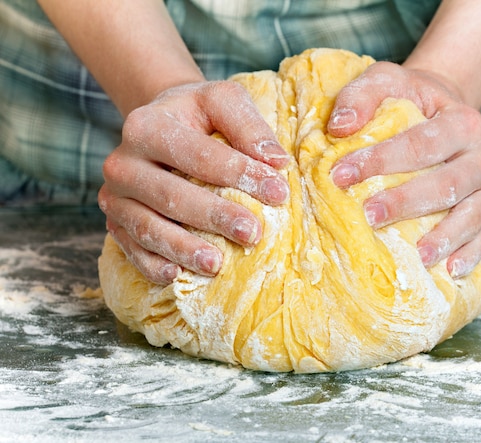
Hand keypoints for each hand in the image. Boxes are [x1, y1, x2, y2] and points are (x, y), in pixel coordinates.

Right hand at [98, 81, 290, 284]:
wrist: (160, 126)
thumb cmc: (197, 115)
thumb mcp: (222, 101)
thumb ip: (248, 125)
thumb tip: (276, 161)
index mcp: (147, 126)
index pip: (198, 155)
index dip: (240, 175)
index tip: (278, 193)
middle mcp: (122, 162)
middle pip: (171, 196)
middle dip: (214, 217)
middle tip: (252, 233)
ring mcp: (115, 196)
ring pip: (148, 228)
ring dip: (183, 249)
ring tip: (217, 265)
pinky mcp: (115, 222)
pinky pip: (131, 248)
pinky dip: (152, 265)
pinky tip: (176, 276)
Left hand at [327, 61, 480, 277]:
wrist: (445, 112)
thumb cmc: (411, 101)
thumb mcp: (386, 82)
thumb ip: (362, 96)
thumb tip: (340, 128)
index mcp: (462, 121)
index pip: (421, 144)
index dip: (381, 160)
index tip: (340, 175)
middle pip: (448, 183)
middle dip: (406, 202)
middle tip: (368, 216)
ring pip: (471, 214)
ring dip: (443, 237)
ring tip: (415, 256)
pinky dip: (470, 254)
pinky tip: (449, 270)